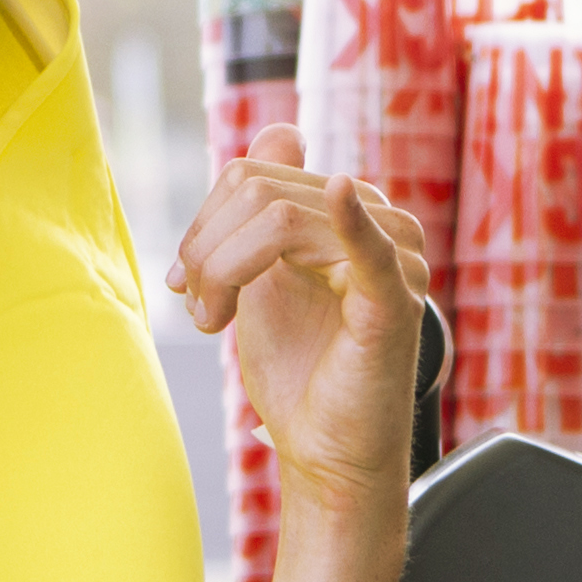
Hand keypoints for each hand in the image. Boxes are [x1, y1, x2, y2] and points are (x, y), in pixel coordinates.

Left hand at [168, 126, 431, 527]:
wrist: (324, 450)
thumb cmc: (299, 367)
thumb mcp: (265, 275)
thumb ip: (264, 208)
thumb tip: (280, 131)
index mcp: (351, 209)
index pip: (253, 175)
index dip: (204, 224)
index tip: (187, 282)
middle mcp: (381, 221)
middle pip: (258, 192)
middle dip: (208, 252)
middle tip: (198, 309)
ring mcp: (394, 259)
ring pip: (277, 220)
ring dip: (222, 271)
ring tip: (213, 322)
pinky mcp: (392, 303)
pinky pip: (368, 249)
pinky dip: (349, 219)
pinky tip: (339, 194)